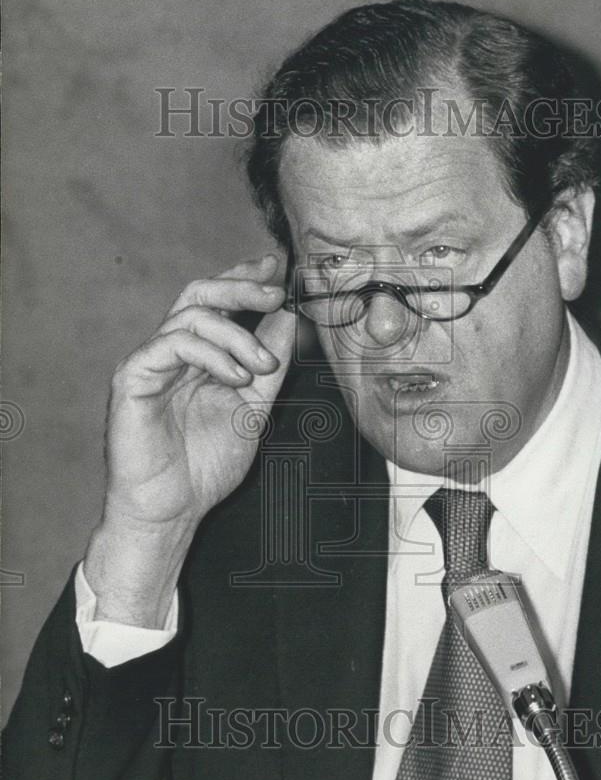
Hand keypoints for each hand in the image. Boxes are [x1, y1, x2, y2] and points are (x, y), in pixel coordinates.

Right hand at [83, 255, 295, 626]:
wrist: (173, 509)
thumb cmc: (205, 465)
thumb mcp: (253, 408)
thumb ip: (270, 366)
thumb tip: (289, 318)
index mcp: (197, 357)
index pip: (218, 302)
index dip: (245, 279)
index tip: (277, 269)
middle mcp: (171, 352)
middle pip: (200, 292)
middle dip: (241, 286)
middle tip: (275, 293)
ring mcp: (150, 362)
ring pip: (192, 315)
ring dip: (238, 335)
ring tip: (263, 367)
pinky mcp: (133, 377)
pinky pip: (173, 344)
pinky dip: (212, 354)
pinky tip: (237, 377)